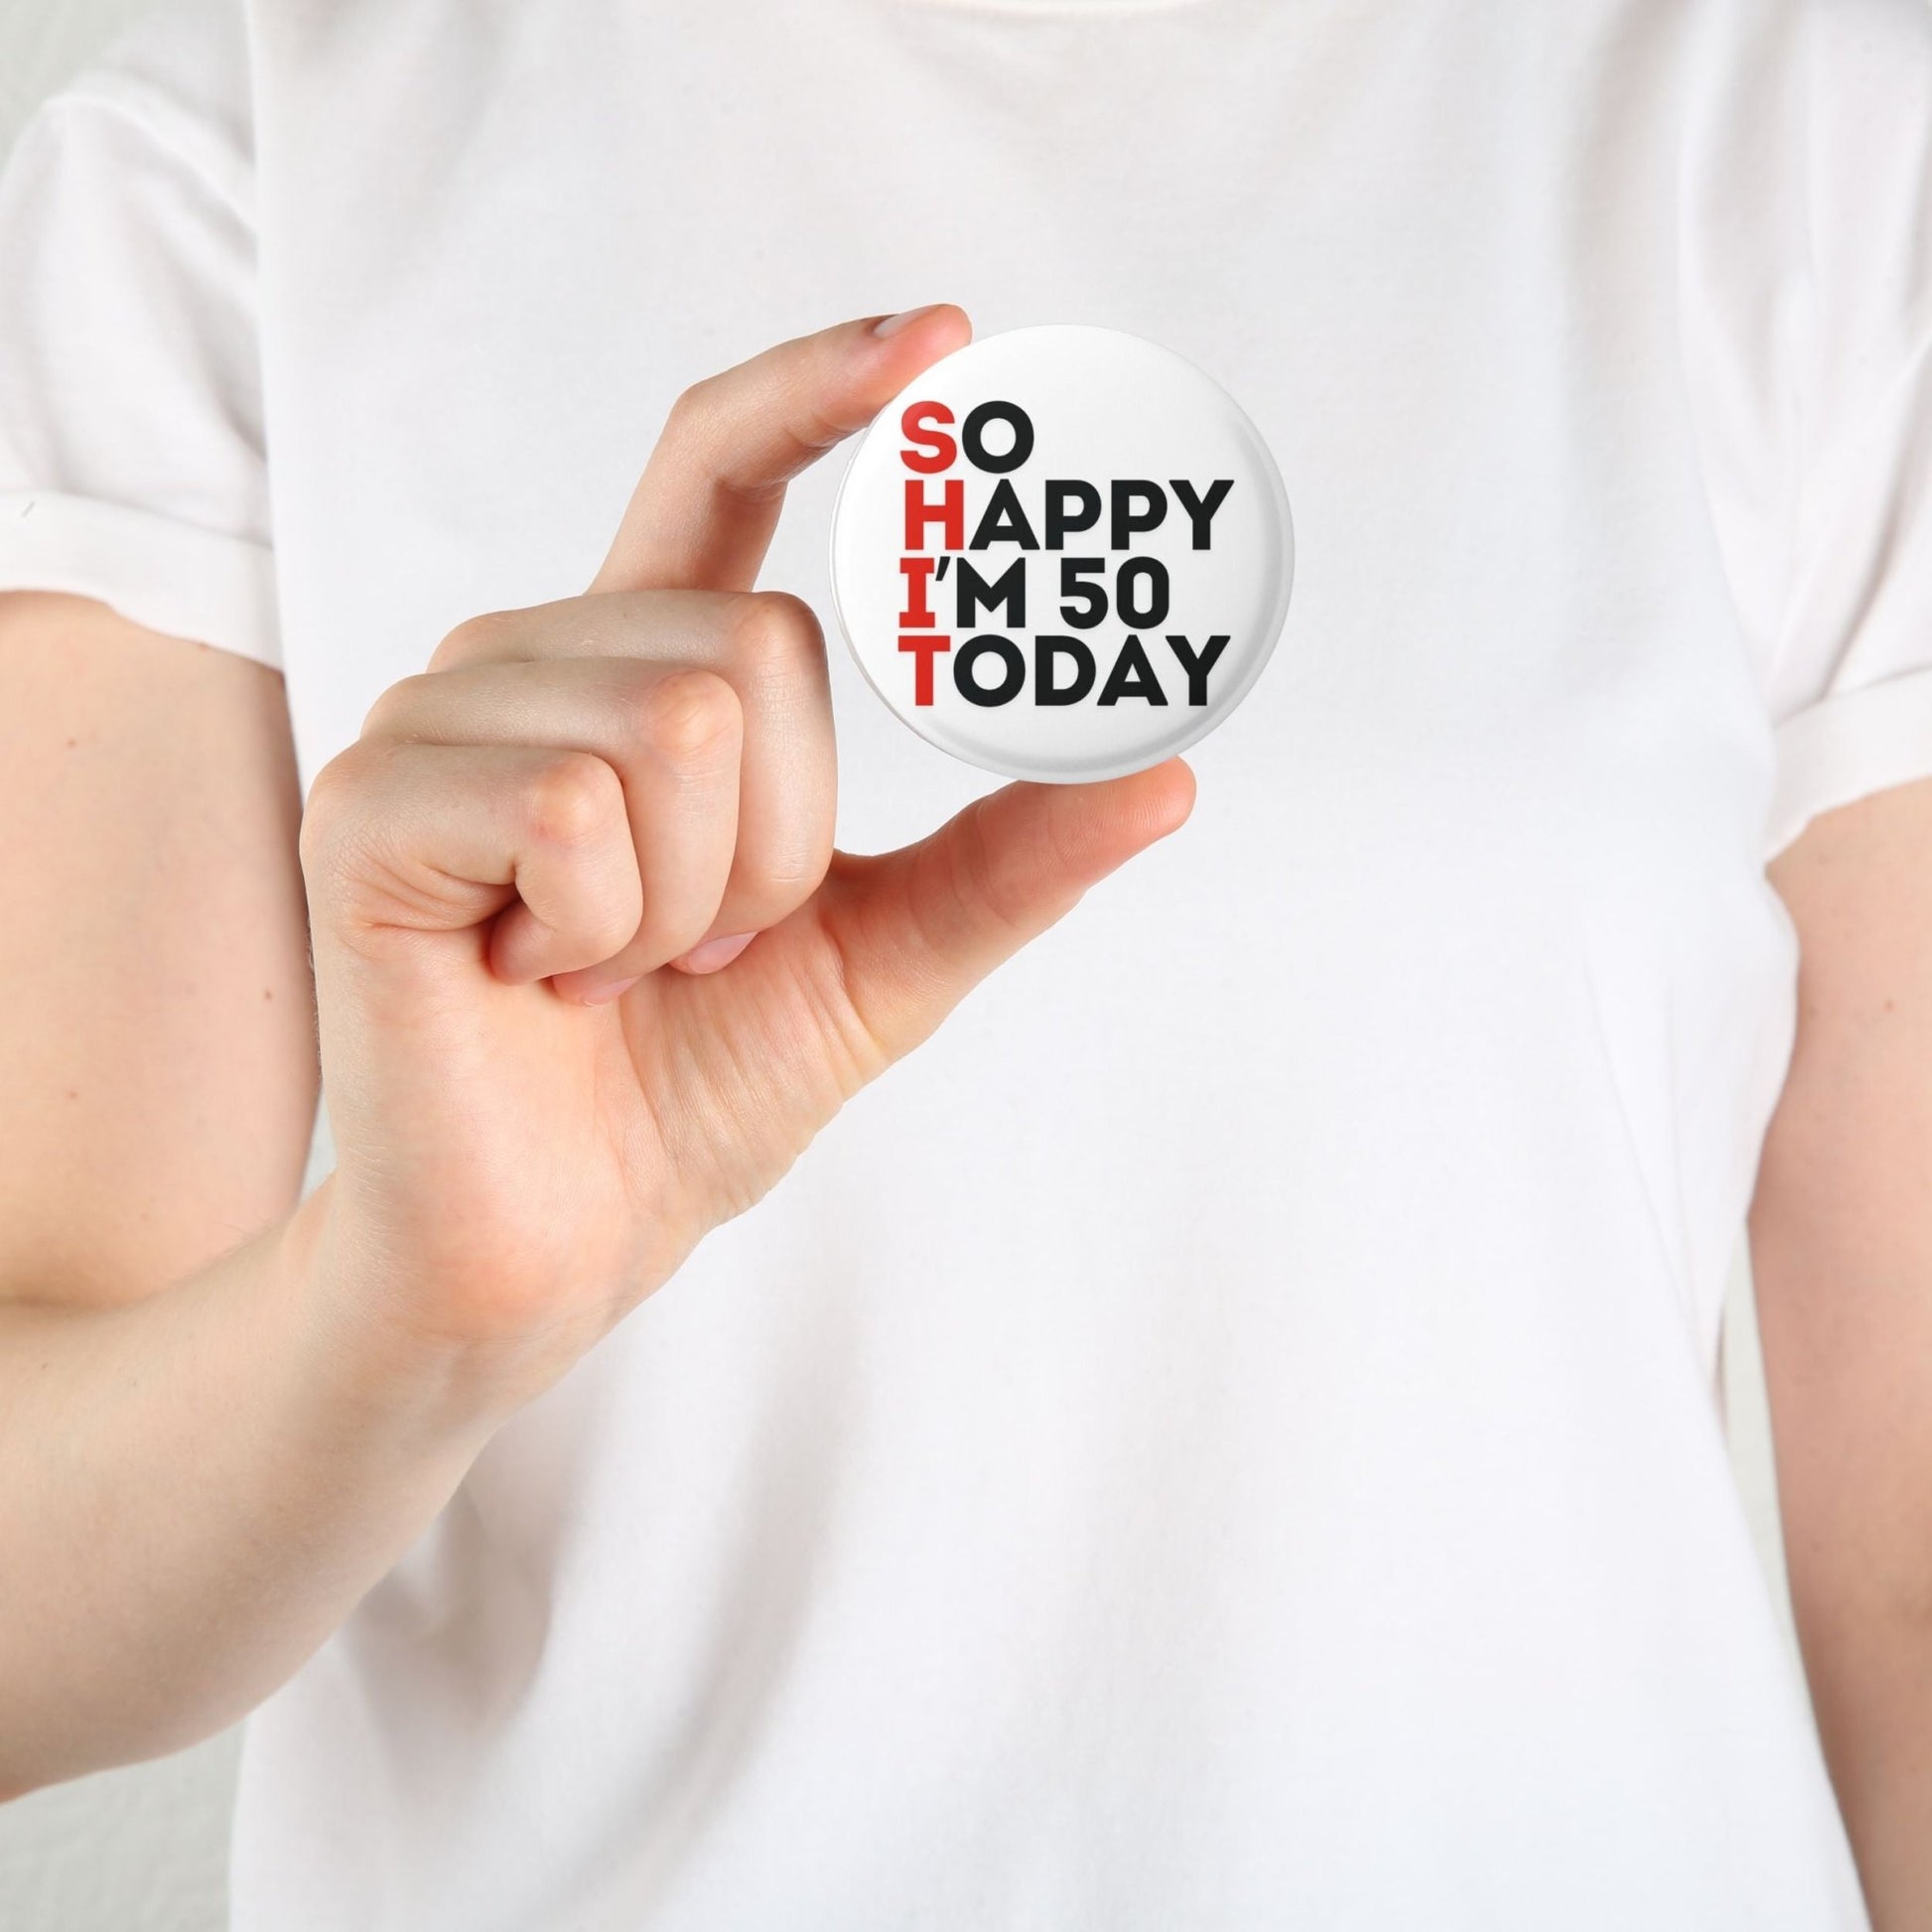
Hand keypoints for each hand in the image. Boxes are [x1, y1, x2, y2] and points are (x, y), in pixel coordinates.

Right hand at [293, 306, 1195, 1415]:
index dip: (820, 385)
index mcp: (645, 670)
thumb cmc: (698, 1087)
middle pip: (760, 643)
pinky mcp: (372, 805)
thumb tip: (1169, 773)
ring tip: (614, 970)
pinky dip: (607, 931)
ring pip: (680, 726)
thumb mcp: (885, 959)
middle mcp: (534, 658)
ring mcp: (438, 720)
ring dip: (697, 904)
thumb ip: (1007, 859)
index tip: (947, 334)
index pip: (717, 463)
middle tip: (699, 949)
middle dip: (780, 846)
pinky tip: (536, 980)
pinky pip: (577, 808)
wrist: (564, 1241)